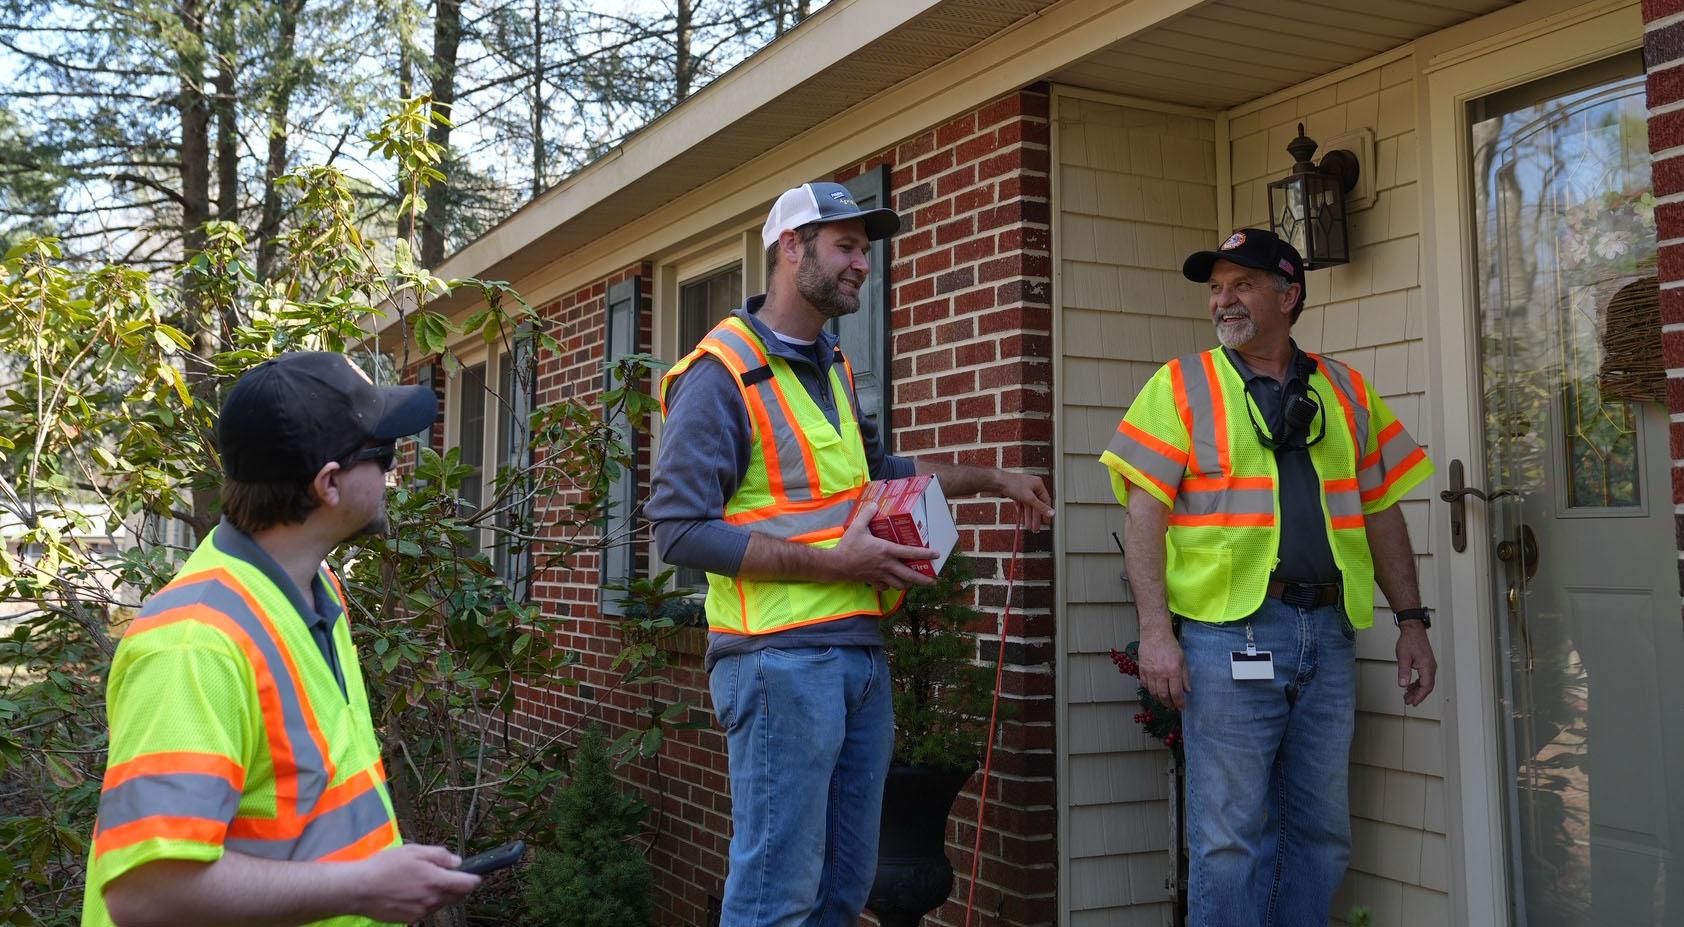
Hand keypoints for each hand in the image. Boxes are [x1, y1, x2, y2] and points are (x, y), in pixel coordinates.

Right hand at [347, 843, 480, 921]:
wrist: (359, 890)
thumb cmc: (385, 866)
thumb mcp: (414, 851)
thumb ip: (440, 856)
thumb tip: (457, 862)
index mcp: (436, 881)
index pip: (467, 884)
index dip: (474, 878)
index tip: (473, 873)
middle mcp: (432, 900)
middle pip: (457, 896)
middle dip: (457, 886)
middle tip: (444, 874)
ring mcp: (422, 912)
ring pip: (441, 903)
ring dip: (440, 894)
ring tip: (422, 882)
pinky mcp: (411, 919)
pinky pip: (426, 910)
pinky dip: (426, 902)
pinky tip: (411, 893)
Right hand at [828, 502, 938, 588]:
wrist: (836, 565)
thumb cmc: (848, 546)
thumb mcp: (857, 526)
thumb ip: (867, 514)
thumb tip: (874, 504)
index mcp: (886, 551)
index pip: (911, 553)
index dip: (926, 554)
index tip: (937, 555)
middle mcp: (887, 565)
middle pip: (910, 575)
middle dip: (923, 579)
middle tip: (933, 581)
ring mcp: (881, 575)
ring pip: (900, 584)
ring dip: (909, 584)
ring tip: (914, 582)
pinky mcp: (873, 581)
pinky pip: (886, 587)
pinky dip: (891, 586)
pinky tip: (891, 583)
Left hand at [994, 471, 1053, 530]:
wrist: (996, 482)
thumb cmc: (1012, 484)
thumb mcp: (1029, 498)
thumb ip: (1041, 507)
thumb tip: (1051, 513)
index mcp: (1038, 484)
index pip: (1045, 500)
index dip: (1046, 512)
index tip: (1046, 522)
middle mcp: (1032, 486)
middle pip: (1036, 505)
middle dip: (1035, 518)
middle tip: (1036, 528)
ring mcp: (1023, 490)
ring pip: (1028, 506)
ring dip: (1028, 517)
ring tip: (1028, 527)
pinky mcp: (1016, 493)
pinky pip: (1021, 505)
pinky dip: (1021, 513)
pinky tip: (1022, 521)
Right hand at [1137, 628, 1190, 710]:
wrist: (1155, 635)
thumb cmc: (1170, 646)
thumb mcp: (1183, 660)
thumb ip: (1185, 676)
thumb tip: (1188, 690)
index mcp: (1173, 671)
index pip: (1176, 693)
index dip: (1179, 703)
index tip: (1181, 707)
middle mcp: (1161, 674)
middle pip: (1163, 696)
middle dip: (1169, 704)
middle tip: (1172, 706)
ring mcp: (1150, 673)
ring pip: (1153, 693)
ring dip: (1159, 700)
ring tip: (1164, 701)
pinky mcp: (1142, 670)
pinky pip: (1145, 685)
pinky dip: (1150, 691)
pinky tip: (1154, 690)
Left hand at [1396, 622, 1435, 706]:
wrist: (1413, 630)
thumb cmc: (1409, 640)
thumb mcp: (1403, 657)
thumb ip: (1403, 672)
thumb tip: (1403, 685)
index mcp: (1427, 666)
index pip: (1426, 686)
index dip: (1419, 696)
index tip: (1413, 702)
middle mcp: (1431, 667)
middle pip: (1427, 686)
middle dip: (1418, 695)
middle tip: (1408, 702)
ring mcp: (1429, 665)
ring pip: (1425, 683)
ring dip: (1417, 690)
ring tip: (1407, 696)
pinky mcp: (1426, 663)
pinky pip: (1424, 677)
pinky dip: (1417, 684)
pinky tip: (1410, 686)